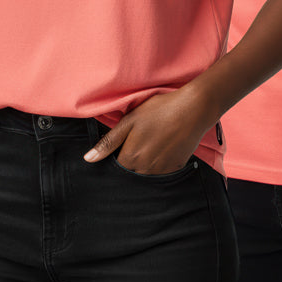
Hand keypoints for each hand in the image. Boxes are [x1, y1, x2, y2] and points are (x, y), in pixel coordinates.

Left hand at [83, 88, 210, 174]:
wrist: (193, 109)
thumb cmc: (159, 110)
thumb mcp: (130, 121)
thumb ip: (108, 142)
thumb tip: (88, 159)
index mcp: (131, 158)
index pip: (117, 166)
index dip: (119, 153)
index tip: (126, 141)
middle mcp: (145, 169)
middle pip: (131, 170)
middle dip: (132, 158)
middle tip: (142, 137)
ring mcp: (162, 171)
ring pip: (146, 172)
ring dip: (146, 161)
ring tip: (154, 139)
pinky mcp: (176, 167)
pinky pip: (162, 170)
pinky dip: (160, 161)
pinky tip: (165, 144)